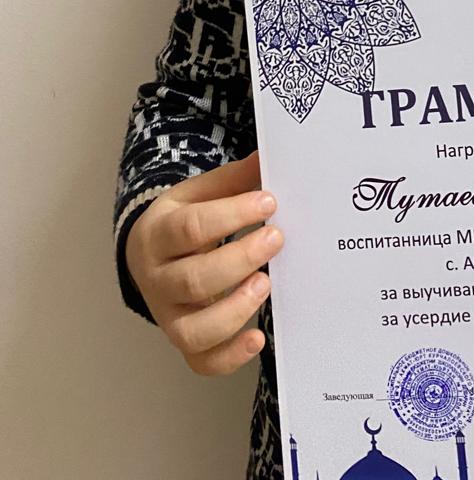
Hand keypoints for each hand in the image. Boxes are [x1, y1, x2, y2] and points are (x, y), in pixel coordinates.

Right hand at [124, 150, 283, 375]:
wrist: (149, 255)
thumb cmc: (182, 222)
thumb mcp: (197, 194)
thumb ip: (232, 180)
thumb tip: (268, 157)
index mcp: (158, 234)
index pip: (191, 228)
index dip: (231, 215)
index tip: (269, 202)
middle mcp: (157, 280)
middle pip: (193, 279)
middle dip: (240, 260)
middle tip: (277, 239)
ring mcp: (168, 316)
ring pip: (193, 330)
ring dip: (235, 310)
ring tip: (266, 282)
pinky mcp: (183, 342)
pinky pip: (201, 362)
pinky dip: (230, 357)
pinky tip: (258, 338)